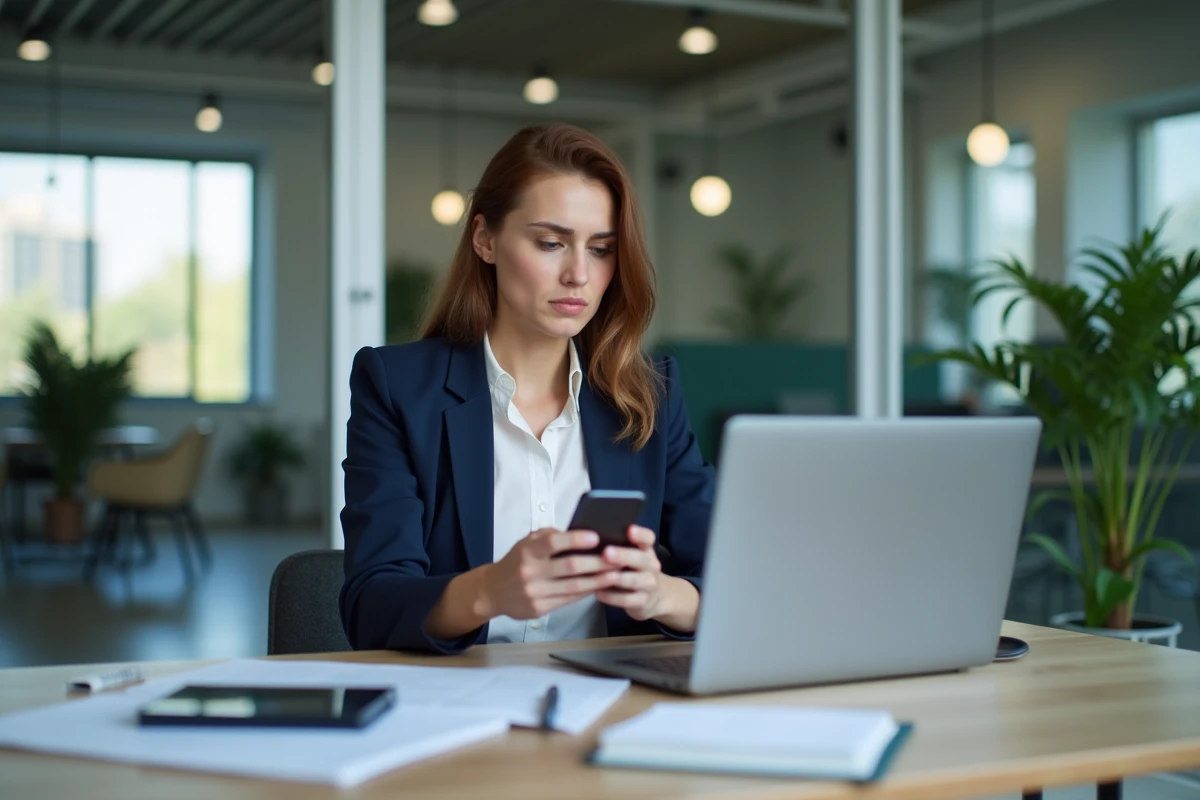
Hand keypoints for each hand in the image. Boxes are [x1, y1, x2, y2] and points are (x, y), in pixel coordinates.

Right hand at [477, 528, 620, 620]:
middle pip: (570, 567)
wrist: (492, 591)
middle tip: (617, 558)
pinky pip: (568, 600)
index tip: (596, 537)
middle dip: (597, 562)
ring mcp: (535, 592)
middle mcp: (530, 572)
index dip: (576, 539)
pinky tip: (599, 586)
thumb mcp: (526, 543)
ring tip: (616, 574)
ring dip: (598, 580)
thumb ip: (549, 536)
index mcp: (527, 551)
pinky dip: (586, 592)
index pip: (554, 542)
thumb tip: (580, 534)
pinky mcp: (539, 609)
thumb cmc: (516, 562)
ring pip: (573, 587)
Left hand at [594, 525, 668, 621]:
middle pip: (641, 559)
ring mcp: (649, 584)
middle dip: (623, 556)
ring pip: (634, 580)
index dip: (640, 534)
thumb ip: (617, 547)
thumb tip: (588, 537)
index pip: (648, 538)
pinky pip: (627, 599)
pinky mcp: (642, 601)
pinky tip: (598, 592)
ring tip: (602, 575)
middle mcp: (651, 565)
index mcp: (646, 550)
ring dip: (618, 578)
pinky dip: (612, 597)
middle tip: (607, 552)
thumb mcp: (631, 556)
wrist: (654, 597)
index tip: (629, 530)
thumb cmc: (633, 570)